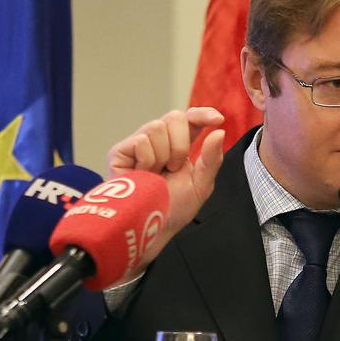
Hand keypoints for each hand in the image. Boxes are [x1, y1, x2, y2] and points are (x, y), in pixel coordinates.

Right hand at [107, 107, 225, 245]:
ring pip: (156, 126)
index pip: (190, 119)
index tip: (217, 119)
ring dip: (163, 155)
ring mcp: (138, 144)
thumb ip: (211, 159)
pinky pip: (141, 141)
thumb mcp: (201, 185)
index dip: (202, 114)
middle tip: (173, 168)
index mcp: (179, 146)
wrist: (153, 226)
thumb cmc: (175, 208)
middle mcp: (159, 141)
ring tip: (156, 174)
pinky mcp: (120, 152)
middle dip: (180, 144)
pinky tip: (143, 174)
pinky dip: (147, 161)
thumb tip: (219, 132)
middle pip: (174, 117)